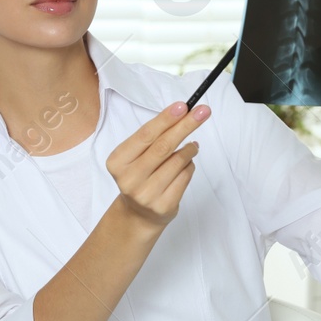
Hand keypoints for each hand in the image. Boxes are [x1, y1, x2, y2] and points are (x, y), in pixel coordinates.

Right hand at [105, 101, 209, 231]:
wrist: (138, 214)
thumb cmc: (140, 176)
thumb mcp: (136, 156)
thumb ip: (154, 138)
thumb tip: (182, 113)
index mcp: (118, 162)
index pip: (146, 135)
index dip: (166, 119)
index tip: (183, 106)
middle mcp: (129, 179)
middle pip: (163, 146)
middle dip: (185, 125)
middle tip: (203, 112)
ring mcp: (146, 194)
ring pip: (178, 161)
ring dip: (190, 150)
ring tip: (192, 147)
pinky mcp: (163, 205)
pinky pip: (185, 176)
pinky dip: (189, 166)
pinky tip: (186, 165)